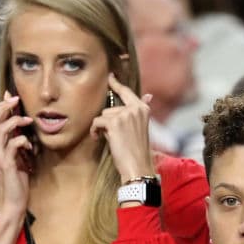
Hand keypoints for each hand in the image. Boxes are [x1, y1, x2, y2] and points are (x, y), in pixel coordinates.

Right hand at [0, 91, 33, 243]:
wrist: (11, 206)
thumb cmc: (15, 184)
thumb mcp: (14, 161)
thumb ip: (13, 146)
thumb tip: (20, 131)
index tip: (11, 98)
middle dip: (3, 107)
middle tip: (17, 100)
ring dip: (15, 121)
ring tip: (28, 121)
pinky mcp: (6, 166)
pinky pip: (12, 145)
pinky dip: (22, 140)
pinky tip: (30, 145)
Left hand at [90, 74, 156, 194]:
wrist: (138, 166)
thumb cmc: (137, 151)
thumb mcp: (140, 128)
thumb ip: (137, 112)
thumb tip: (148, 95)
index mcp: (143, 109)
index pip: (127, 92)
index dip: (117, 84)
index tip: (110, 76)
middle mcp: (135, 108)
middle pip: (110, 108)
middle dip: (108, 121)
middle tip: (115, 136)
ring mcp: (125, 114)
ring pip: (103, 115)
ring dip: (102, 127)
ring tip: (111, 140)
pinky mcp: (114, 122)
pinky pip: (97, 121)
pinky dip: (95, 131)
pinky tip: (99, 139)